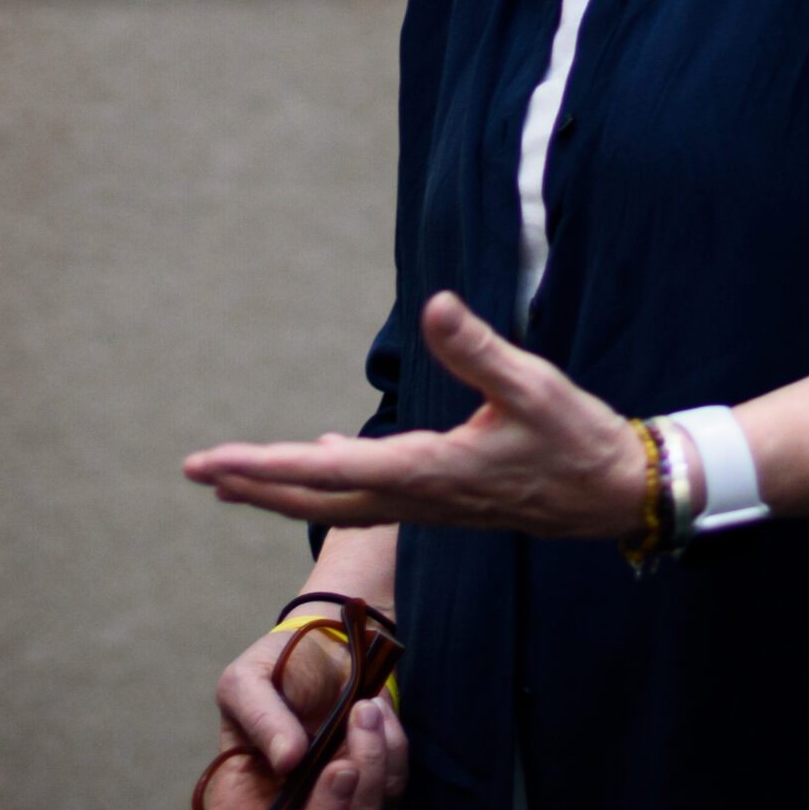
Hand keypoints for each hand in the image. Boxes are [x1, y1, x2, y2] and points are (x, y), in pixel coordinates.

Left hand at [182, 291, 649, 537]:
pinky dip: (329, 478)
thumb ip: (479, 349)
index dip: (263, 466)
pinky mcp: (442, 498)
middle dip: (253, 485)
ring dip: (282, 488)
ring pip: (337, 500)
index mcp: (428, 470)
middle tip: (195, 471)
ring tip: (232, 479)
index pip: (326, 470)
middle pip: (315, 497)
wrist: (613, 495)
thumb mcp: (533, 385)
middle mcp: (417, 496)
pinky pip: (368, 494)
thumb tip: (434, 305)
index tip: (211, 464)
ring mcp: (428, 504)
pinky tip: (321, 453)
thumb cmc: (576, 439)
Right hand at [188, 618, 407, 809]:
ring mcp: (332, 806)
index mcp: (239, 799)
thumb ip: (261, 717)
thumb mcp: (248, 679)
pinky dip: (389, 748)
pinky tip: (373, 709)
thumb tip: (288, 762)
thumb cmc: (277, 666)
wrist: (330, 641)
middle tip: (341, 766)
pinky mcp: (373, 788)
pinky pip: (391, 789)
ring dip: (367, 762)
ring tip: (362, 707)